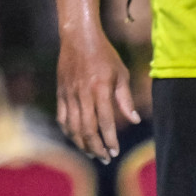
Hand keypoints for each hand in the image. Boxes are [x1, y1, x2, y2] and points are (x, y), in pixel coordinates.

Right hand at [55, 32, 139, 162]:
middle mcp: (83, 93)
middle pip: (87, 129)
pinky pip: (62, 117)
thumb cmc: (104, 54)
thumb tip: (135, 120)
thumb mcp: (121, 73)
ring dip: (82, 143)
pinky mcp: (60, 92)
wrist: (78, 36)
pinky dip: (68, 131)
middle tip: (104, 159)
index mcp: (100, 89)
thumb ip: (126, 99)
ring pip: (73, 126)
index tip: (115, 152)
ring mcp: (69, 93)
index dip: (110, 140)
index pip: (105, 122)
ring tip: (91, 153)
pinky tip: (75, 138)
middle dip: (96, 147)